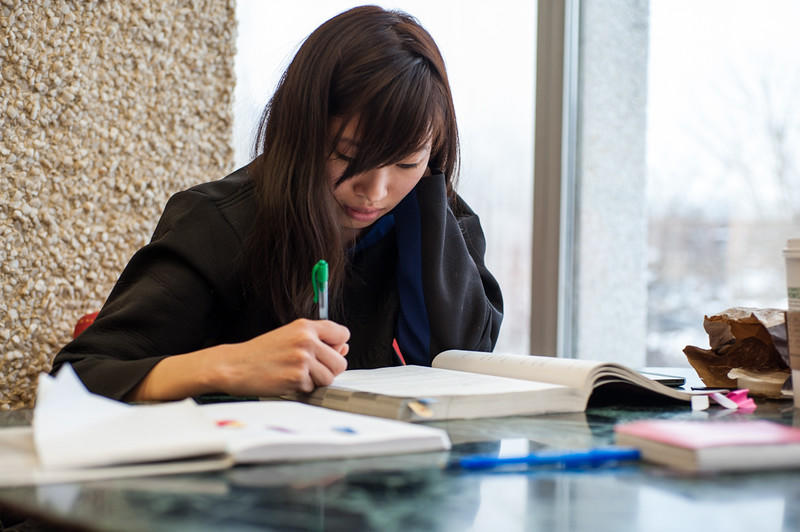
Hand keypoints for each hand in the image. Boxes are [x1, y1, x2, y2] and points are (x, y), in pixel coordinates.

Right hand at [215, 318, 349, 395]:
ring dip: (315, 381)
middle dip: (328, 369)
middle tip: (307, 368)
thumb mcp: (290, 337)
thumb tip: (344, 347)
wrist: (234, 365)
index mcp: (305, 327)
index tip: (326, 351)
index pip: (343, 334)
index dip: (337, 346)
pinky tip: (286, 380)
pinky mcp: (297, 378)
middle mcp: (306, 340)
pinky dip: (302, 388)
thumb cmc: (261, 352)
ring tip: (295, 373)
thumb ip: (319, 340)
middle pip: (341, 362)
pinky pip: (313, 388)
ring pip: (329, 378)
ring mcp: (302, 359)